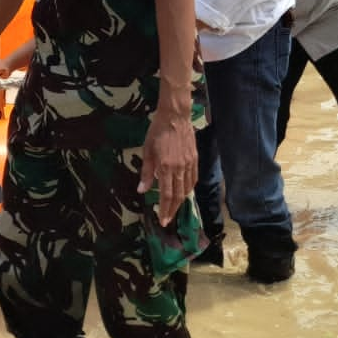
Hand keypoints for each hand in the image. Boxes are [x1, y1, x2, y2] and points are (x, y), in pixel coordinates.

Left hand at [138, 108, 197, 225]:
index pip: (166, 195)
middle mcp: (180, 169)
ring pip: (187, 189)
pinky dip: (189, 189)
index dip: (165, 210)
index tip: (163, 221)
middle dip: (172, 210)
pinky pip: (193, 179)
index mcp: (166, 167)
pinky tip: (184, 192)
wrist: (175, 116)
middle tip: (167, 220)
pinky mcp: (195, 159)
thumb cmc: (157, 131)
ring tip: (174, 208)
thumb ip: (146, 172)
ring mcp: (189, 164)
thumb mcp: (147, 151)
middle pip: (178, 195)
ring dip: (180, 201)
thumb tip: (142, 191)